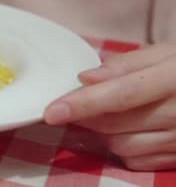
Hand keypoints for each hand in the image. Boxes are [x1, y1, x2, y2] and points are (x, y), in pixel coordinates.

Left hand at [43, 44, 175, 170]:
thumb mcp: (165, 54)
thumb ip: (126, 64)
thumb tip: (85, 78)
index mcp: (175, 78)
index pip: (122, 94)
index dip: (84, 104)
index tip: (52, 111)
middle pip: (115, 124)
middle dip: (87, 115)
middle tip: (78, 101)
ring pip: (121, 145)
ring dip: (103, 132)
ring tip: (110, 112)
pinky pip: (136, 161)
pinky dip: (123, 147)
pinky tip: (131, 129)